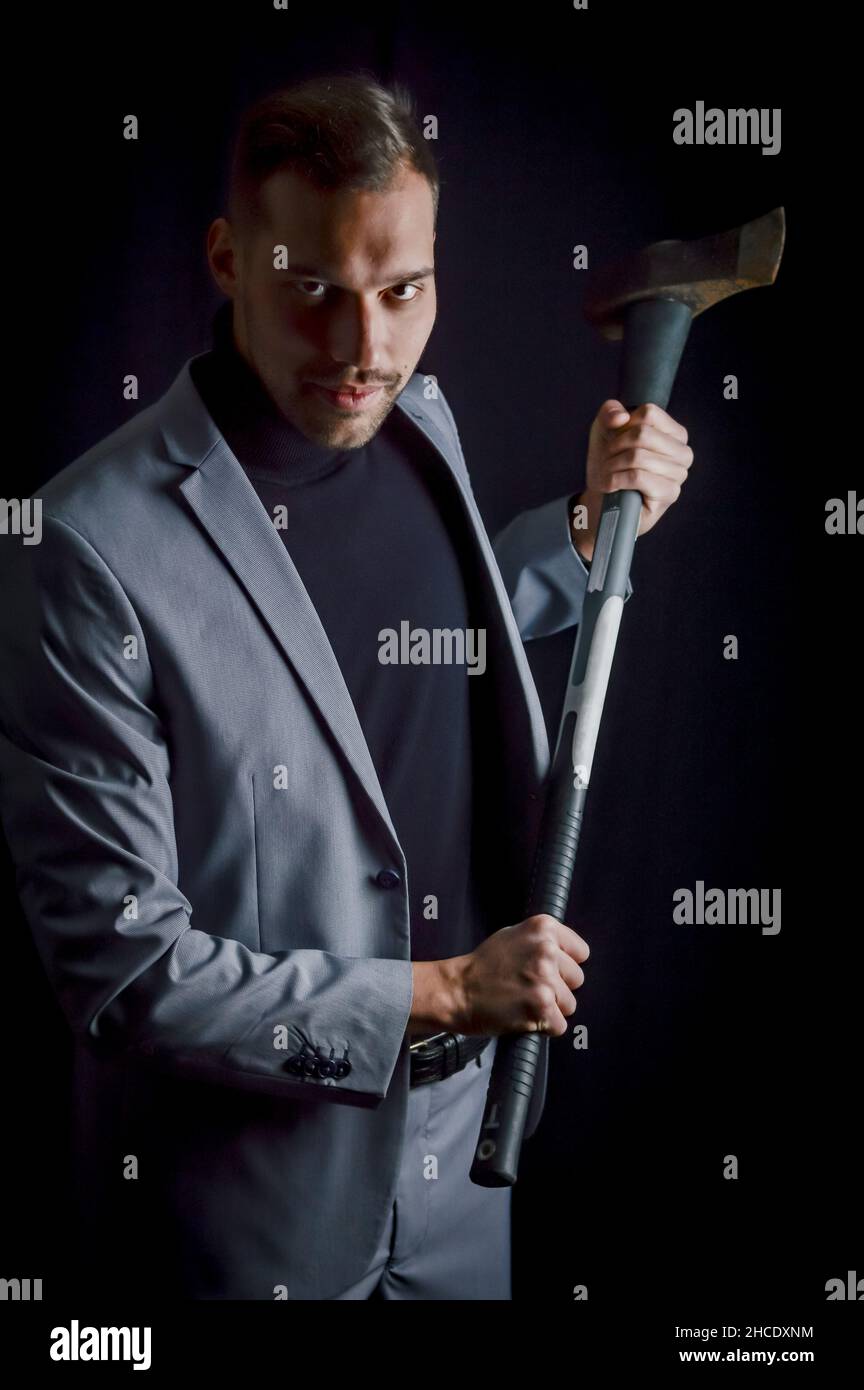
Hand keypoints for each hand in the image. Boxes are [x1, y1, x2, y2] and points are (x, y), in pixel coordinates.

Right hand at [449, 914, 589, 1037]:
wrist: (457, 991)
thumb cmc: (482, 966)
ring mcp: (545, 979)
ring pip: (569, 1004)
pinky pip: (560, 1025)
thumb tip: (569, 951)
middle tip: (529, 987)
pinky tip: (523, 1015)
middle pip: (577, 979)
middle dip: (557, 987)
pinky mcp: (541, 1007)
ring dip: (550, 1008)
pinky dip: (544, 1027)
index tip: (548, 970)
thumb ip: (542, 940)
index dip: (564, 965)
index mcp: (543, 928)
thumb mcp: (512, 935)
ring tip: (524, 1001)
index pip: (581, 952)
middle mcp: (546, 950)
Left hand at [571, 400, 693, 560]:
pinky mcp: (669, 494)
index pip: (649, 413)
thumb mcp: (605, 429)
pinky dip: (616, 479)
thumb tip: (622, 417)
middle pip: (642, 434)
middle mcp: (683, 452)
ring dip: (613, 465)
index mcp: (675, 433)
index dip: (624, 425)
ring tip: (609, 473)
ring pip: (638, 456)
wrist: (603, 499)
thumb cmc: (610, 462)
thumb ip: (610, 411)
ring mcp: (679, 474)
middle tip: (608, 459)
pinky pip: (637, 477)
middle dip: (616, 446)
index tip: (615, 438)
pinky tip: (612, 485)